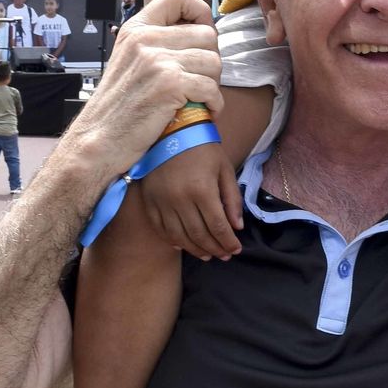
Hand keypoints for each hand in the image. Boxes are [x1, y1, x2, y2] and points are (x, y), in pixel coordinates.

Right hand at [59, 0, 223, 185]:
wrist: (98, 139)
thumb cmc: (118, 105)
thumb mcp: (129, 59)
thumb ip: (155, 42)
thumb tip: (196, 33)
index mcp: (137, 28)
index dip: (200, 12)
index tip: (201, 35)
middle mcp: (146, 39)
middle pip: (208, 34)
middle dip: (211, 59)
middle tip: (201, 79)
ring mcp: (158, 61)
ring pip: (214, 61)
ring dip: (213, 83)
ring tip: (200, 96)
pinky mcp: (169, 85)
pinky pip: (212, 88)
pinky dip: (214, 103)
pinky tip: (204, 110)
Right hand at [140, 140, 243, 260]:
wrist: (171, 131)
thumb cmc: (203, 149)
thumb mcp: (224, 169)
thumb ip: (232, 199)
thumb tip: (237, 227)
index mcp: (202, 190)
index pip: (217, 226)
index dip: (228, 242)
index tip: (236, 250)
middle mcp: (180, 200)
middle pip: (199, 235)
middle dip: (215, 249)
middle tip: (224, 255)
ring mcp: (162, 202)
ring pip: (179, 237)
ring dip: (195, 250)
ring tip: (208, 255)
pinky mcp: (149, 202)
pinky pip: (161, 230)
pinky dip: (173, 241)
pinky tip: (184, 245)